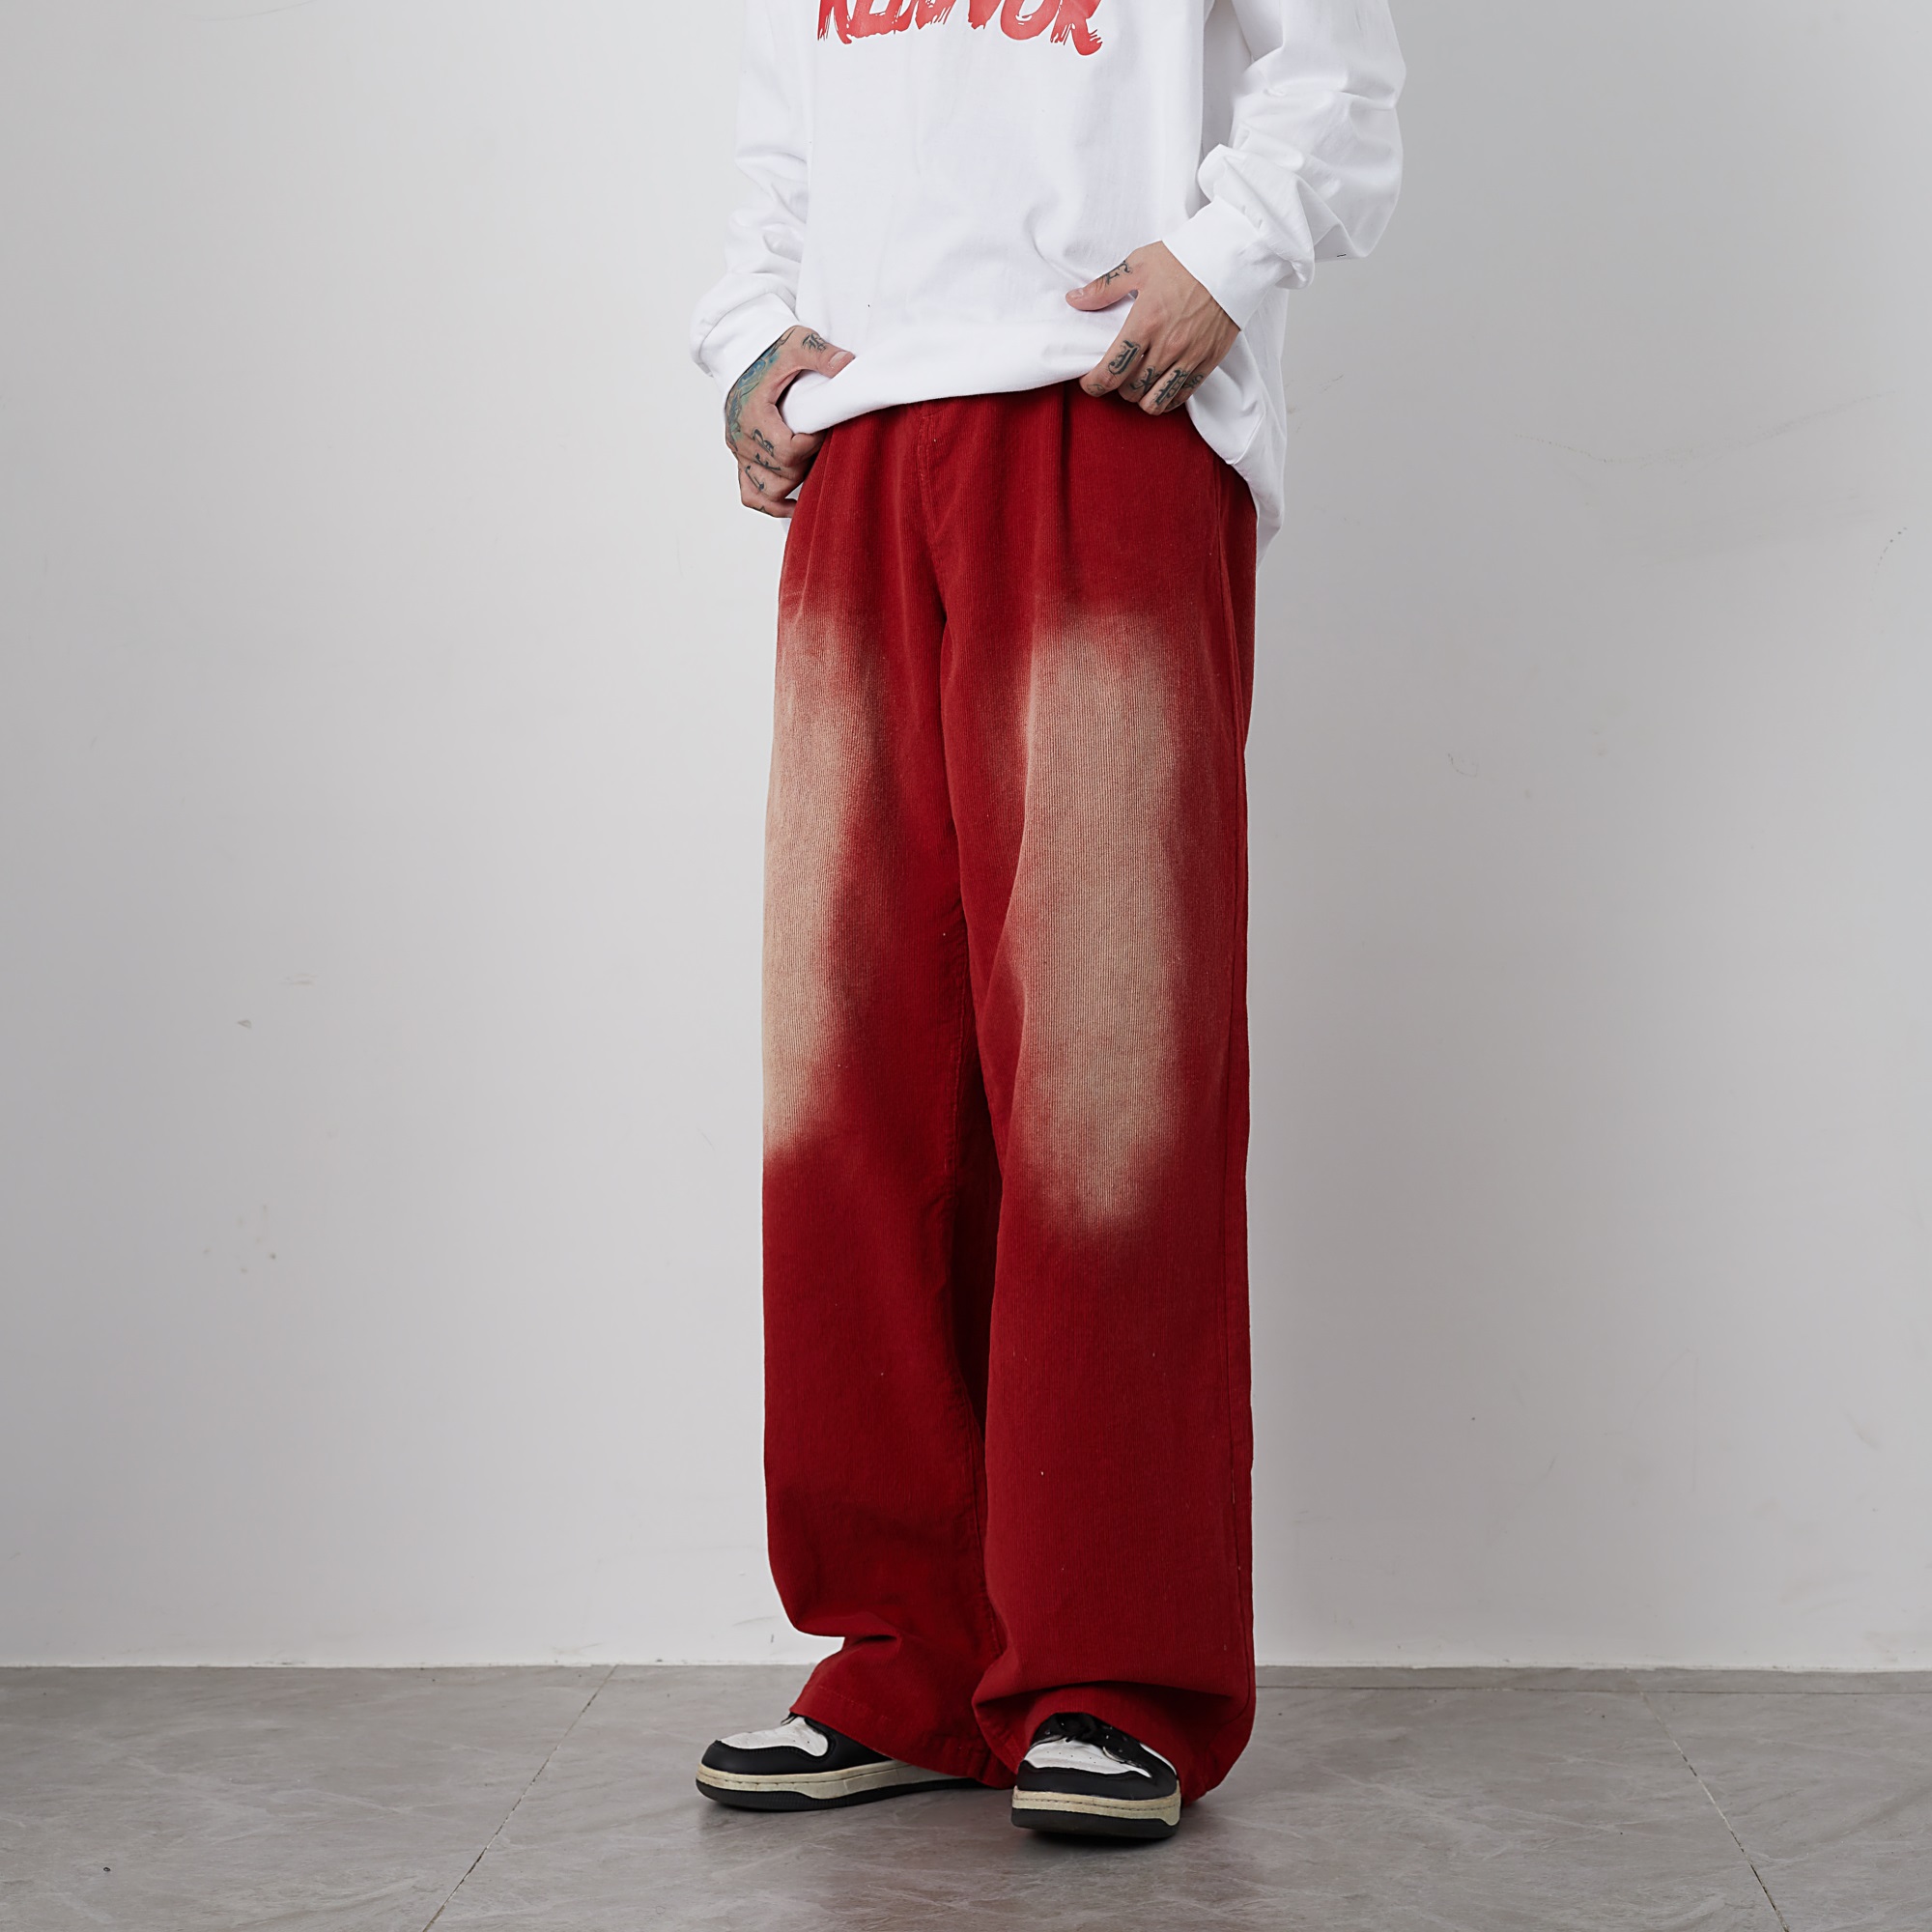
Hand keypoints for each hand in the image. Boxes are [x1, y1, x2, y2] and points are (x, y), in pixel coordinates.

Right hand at [724, 326, 854, 518]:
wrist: (745, 352)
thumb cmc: (770, 349)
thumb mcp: (797, 343)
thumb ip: (820, 354)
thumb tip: (847, 364)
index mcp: (753, 414)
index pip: (787, 451)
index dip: (812, 445)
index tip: (824, 429)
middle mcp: (741, 438)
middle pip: (781, 475)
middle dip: (806, 463)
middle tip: (823, 444)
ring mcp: (739, 451)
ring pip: (766, 491)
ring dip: (793, 484)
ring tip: (813, 466)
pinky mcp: (741, 457)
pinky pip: (751, 494)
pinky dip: (773, 503)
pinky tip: (796, 503)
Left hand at [1067, 244, 1237, 415]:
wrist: (1231, 258)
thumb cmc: (1184, 258)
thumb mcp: (1139, 264)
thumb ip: (1104, 288)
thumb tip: (1074, 300)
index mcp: (1145, 322)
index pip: (1111, 371)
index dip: (1094, 384)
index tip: (1090, 381)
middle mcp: (1167, 346)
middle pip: (1130, 390)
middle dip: (1116, 387)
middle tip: (1116, 374)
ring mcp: (1189, 356)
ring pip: (1155, 401)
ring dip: (1140, 397)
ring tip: (1137, 383)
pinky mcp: (1208, 361)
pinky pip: (1181, 396)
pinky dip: (1166, 399)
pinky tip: (1159, 386)